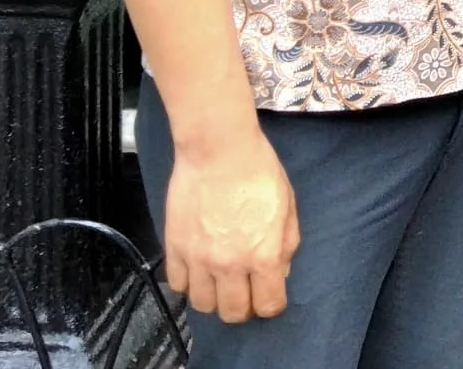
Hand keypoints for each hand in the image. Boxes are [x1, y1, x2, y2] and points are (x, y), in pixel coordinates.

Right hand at [163, 130, 299, 323]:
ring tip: (220, 281)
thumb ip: (286, 241)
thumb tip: (280, 270)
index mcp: (263, 255)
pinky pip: (178, 284)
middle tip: (245, 292)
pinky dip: (188, 283)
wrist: (219, 149)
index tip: (270, 296)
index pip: (268, 305)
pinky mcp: (175, 248)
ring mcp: (199, 259)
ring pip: (202, 304)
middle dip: (243, 308)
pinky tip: (198, 268)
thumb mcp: (287, 203)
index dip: (272, 305)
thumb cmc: (259, 170)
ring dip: (214, 297)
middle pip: (233, 313)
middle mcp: (230, 265)